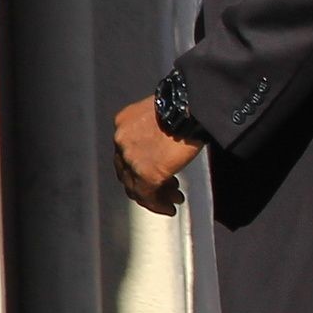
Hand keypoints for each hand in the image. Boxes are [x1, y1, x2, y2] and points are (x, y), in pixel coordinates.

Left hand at [110, 98, 198, 214]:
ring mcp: (131, 157)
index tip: (157, 172)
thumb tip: (167, 143)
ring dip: (155, 196)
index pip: (126, 152)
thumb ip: (156, 128)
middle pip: (128, 171)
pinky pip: (147, 195)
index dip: (140, 165)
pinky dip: (158, 205)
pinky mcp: (146, 173)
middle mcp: (122, 139)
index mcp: (125, 122)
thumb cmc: (186, 104)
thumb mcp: (163, 111)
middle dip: (147, 183)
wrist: (191, 106)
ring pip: (135, 186)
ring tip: (174, 200)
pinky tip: (170, 208)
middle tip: (168, 190)